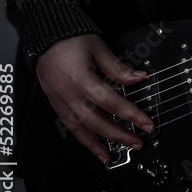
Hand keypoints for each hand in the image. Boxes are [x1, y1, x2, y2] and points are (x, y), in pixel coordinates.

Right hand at [35, 34, 153, 162]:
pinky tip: (93, 146)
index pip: (112, 103)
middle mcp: (69, 95)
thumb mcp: (98, 48)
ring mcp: (61, 102)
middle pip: (98, 122)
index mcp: (81, 79)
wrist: (45, 36)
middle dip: (119, 135)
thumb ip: (118, 68)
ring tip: (114, 156)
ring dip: (99, 145)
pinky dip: (83, 140)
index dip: (131, 115)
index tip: (145, 124)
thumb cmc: (70, 38)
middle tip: (137, 142)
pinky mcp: (56, 104)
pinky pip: (70, 127)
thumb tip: (138, 78)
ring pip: (81, 130)